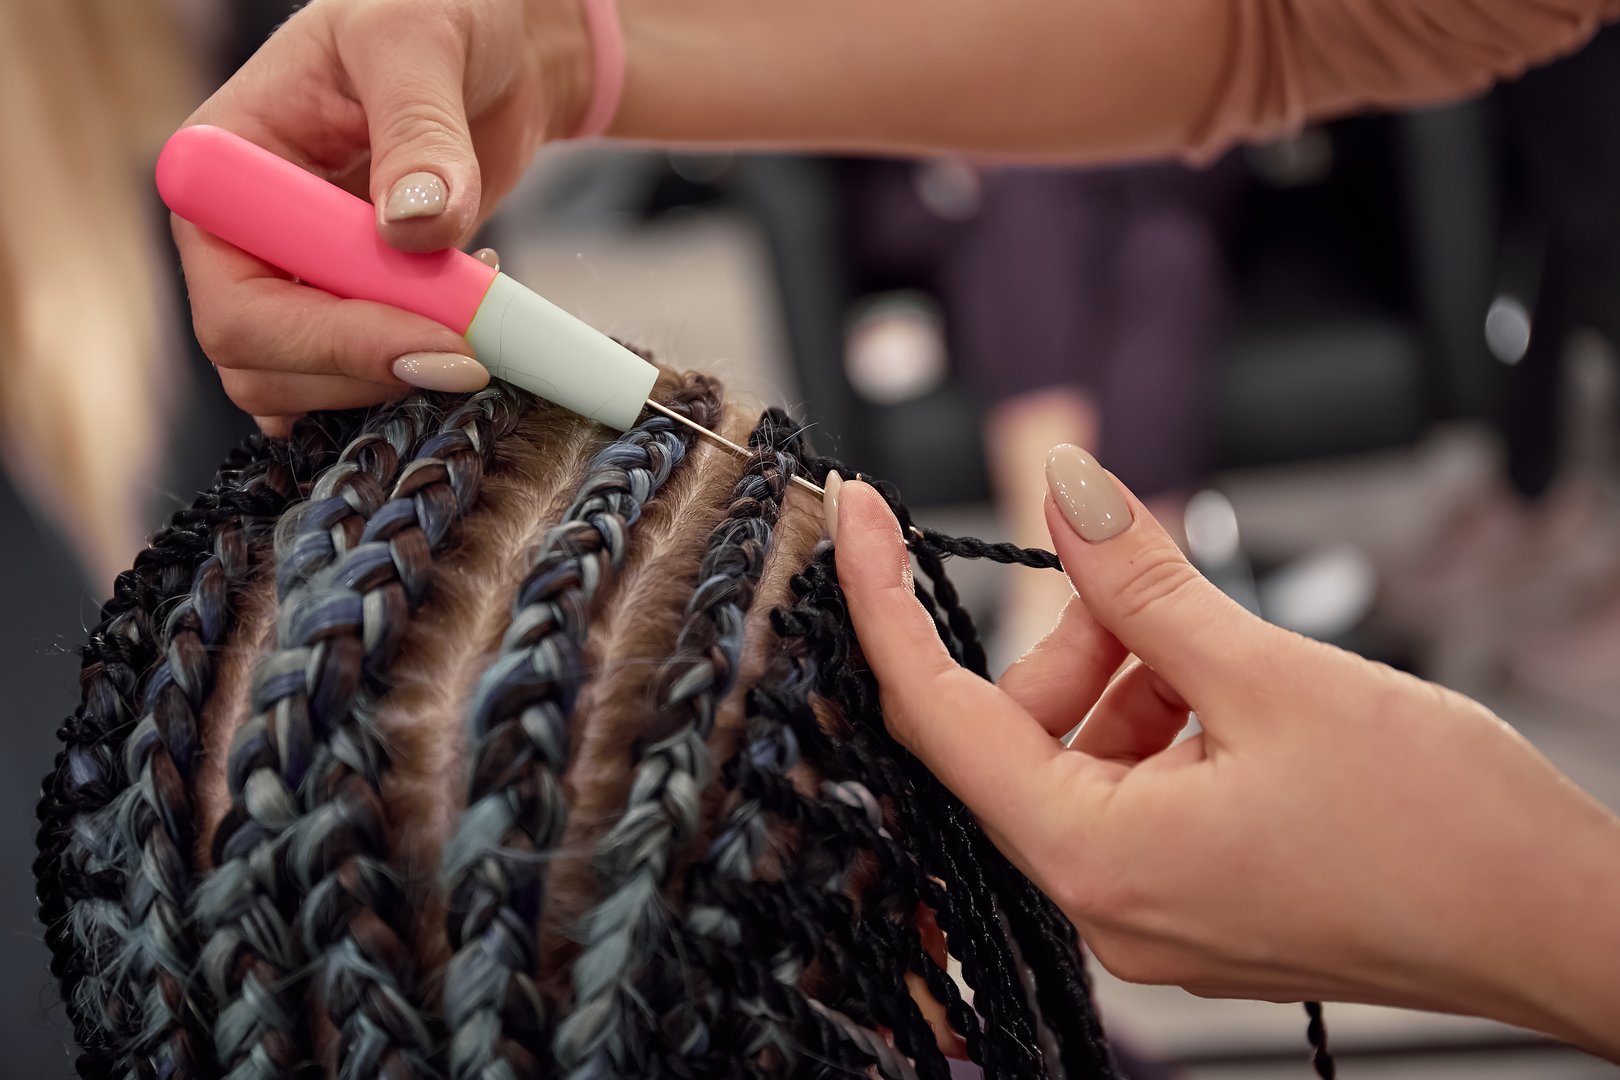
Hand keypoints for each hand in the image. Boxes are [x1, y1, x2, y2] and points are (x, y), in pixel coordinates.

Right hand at [174, 0, 588, 429]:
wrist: (494, 49)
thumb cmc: (436, 11)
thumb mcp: (420, 42)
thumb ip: (419, 131)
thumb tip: (412, 226)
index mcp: (226, 165)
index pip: (236, 297)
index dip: (330, 338)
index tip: (438, 338)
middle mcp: (243, 232)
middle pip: (260, 363)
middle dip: (370, 371)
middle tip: (477, 352)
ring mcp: (292, 276)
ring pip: (306, 388)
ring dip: (396, 377)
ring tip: (478, 310)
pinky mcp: (347, 305)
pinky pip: (354, 380)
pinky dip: (409, 375)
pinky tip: (464, 327)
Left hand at [833, 445, 1619, 1058]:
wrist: (1564, 925)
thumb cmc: (1445, 832)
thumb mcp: (1271, 673)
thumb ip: (1143, 583)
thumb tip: (1063, 492)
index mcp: (1096, 858)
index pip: (937, 714)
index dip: (884, 603)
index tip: (858, 514)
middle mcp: (1103, 901)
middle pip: (1014, 732)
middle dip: (1068, 636)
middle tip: (1133, 571)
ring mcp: (1147, 908)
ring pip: (1077, 753)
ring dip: (1122, 672)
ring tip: (1208, 637)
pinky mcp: (1191, 898)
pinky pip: (1129, 787)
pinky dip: (1157, 718)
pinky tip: (1225, 685)